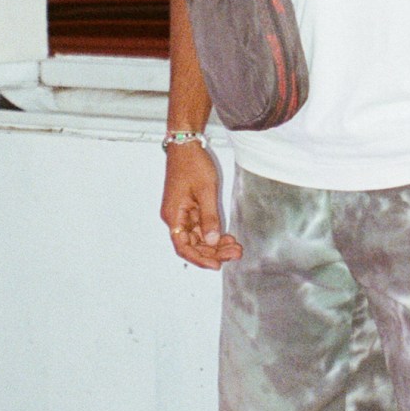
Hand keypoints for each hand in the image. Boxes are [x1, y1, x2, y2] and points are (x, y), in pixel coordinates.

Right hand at [161, 144, 241, 269]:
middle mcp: (175, 218)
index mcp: (173, 216)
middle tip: (235, 253)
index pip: (183, 247)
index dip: (200, 259)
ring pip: (198, 237)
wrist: (186, 146)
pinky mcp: (189, 208)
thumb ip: (209, 217)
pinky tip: (227, 236)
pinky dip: (213, 232)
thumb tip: (212, 240)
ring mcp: (181, 213)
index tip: (217, 264)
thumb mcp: (205, 191)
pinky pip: (200, 227)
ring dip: (215, 244)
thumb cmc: (192, 164)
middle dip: (213, 252)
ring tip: (235, 247)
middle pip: (192, 245)